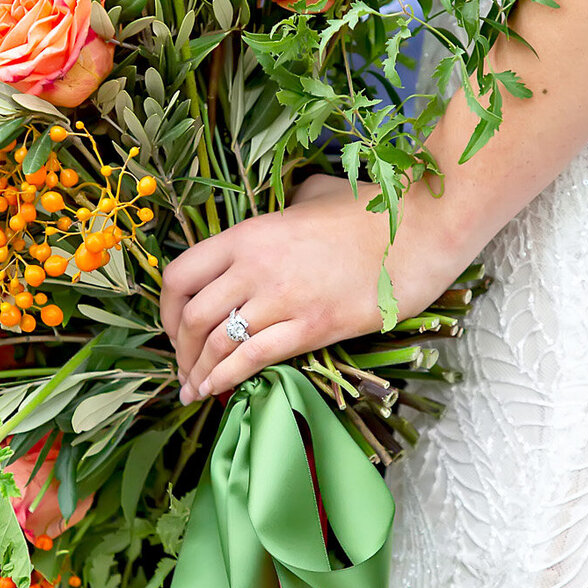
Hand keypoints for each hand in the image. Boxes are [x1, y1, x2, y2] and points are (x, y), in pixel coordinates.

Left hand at [160, 175, 444, 403]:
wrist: (420, 228)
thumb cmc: (372, 211)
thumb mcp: (314, 194)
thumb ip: (286, 206)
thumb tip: (285, 210)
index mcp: (247, 234)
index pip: (180, 274)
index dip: (166, 308)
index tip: (173, 327)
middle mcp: (254, 266)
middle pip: (192, 316)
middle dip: (180, 350)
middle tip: (184, 368)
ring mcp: (282, 298)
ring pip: (217, 343)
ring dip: (198, 372)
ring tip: (194, 391)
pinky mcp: (312, 327)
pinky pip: (253, 359)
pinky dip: (226, 379)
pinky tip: (217, 392)